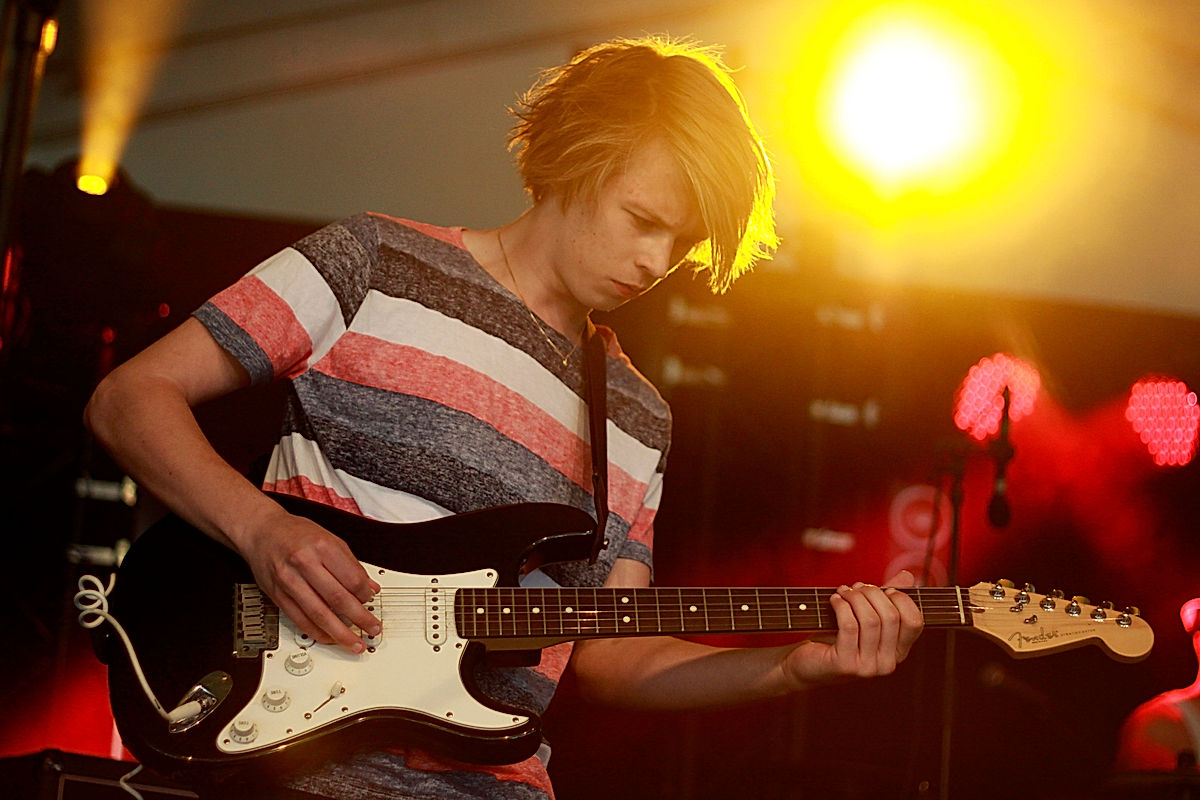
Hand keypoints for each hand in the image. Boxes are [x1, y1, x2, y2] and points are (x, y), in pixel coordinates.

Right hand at [237, 508, 381, 652]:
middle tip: (372, 629)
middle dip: (359, 619)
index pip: (352, 578)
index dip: (366, 595)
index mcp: (322, 546)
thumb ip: (351, 565)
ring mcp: (289, 581)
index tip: (371, 602)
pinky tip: (330, 638)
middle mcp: (305, 563)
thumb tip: (370, 588)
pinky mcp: (277, 595)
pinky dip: (317, 632)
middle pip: (337, 599)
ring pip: (318, 614)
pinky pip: (300, 620)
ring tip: (354, 643)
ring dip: (339, 633)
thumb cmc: (296, 533)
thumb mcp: (330, 539)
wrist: (262, 531)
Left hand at [781, 570, 923, 685]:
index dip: (901, 599)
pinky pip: (849, 626)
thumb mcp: (865, 618)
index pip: (915, 622)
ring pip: (870, 620)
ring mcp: (867, 668)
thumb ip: (887, 599)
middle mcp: (887, 664)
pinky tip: (834, 599)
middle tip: (856, 587)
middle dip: (872, 593)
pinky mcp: (845, 665)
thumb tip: (907, 576)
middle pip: (891, 616)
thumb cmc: (838, 638)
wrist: (807, 664)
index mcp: (898, 653)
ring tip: (843, 591)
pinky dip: (841, 606)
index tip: (884, 588)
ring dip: (855, 597)